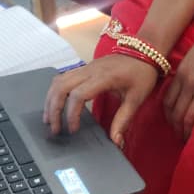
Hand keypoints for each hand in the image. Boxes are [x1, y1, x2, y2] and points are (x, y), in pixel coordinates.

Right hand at [43, 53, 159, 146]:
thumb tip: (116, 142)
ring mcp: (85, 67)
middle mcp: (90, 70)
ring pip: (58, 81)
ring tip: (49, 119)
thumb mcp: (136, 99)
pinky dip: (55, 91)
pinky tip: (55, 104)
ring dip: (51, 100)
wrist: (145, 51)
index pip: (78, 95)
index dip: (71, 114)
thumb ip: (123, 121)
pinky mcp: (84, 67)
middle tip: (54, 128)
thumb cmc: (142, 74)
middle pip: (61, 87)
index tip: (73, 129)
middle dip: (53, 109)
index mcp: (103, 77)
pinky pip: (63, 77)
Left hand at [163, 35, 193, 140]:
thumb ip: (184, 75)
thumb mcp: (192, 57)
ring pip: (188, 118)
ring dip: (187, 132)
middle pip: (177, 113)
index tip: (172, 123)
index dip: (168, 117)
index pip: (168, 102)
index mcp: (181, 74)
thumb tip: (181, 92)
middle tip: (180, 136)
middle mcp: (189, 83)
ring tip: (190, 139)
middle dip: (176, 128)